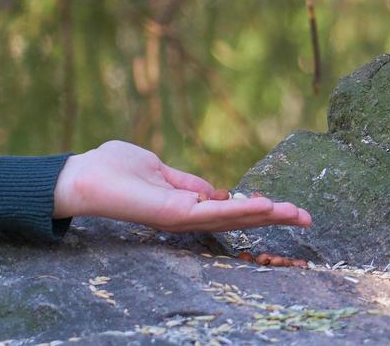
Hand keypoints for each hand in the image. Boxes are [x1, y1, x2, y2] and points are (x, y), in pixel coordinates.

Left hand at [52, 140, 312, 232]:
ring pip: (231, 220)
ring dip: (265, 216)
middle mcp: (186, 216)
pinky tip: (264, 206)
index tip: (286, 207)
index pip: (228, 211)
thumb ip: (186, 181)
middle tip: (307, 218)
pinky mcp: (172, 214)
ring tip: (296, 214)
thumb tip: (216, 190)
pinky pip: (212, 213)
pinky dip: (240, 209)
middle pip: (237, 220)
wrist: (82, 177)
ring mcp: (180, 217)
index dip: (257, 209)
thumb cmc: (112, 169)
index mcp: (185, 205)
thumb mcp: (158, 169)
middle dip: (273, 219)